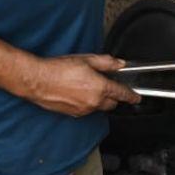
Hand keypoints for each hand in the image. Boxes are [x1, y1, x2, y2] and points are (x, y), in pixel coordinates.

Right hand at [17, 54, 140, 116]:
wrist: (38, 81)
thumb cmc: (59, 69)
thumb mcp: (86, 60)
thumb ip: (106, 62)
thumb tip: (119, 64)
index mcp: (100, 88)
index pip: (122, 94)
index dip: (131, 95)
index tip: (136, 97)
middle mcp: (94, 102)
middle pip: (112, 104)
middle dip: (113, 96)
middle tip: (106, 85)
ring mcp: (84, 110)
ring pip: (99, 107)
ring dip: (99, 100)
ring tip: (87, 86)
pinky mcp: (73, 114)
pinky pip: (87, 110)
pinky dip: (87, 103)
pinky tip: (78, 93)